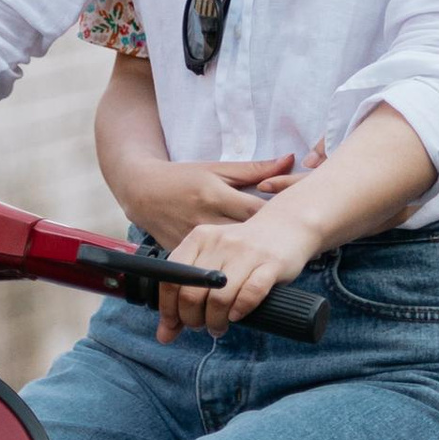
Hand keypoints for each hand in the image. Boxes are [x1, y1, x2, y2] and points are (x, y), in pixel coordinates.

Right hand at [120, 153, 294, 261]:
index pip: (256, 213)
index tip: (296, 228)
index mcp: (217, 196)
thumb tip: (290, 159)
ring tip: (266, 272)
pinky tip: (238, 279)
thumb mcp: (218, 169)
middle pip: (243, 241)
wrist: (142, 192)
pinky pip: (205, 266)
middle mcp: (205, 219)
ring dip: (244, 266)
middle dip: (265, 248)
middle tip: (288, 254)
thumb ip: (255, 169)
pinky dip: (221, 272)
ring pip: (225, 260)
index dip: (277, 222)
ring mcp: (192, 239)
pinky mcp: (181, 252)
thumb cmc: (184, 177)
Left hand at [153, 187, 320, 339]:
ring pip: (219, 298)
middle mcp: (220, 242)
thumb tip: (165, 334)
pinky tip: (237, 315)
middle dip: (192, 319)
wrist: (286, 225)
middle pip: (192, 293)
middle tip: (200, 326)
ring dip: (216, 321)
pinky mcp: (271, 263)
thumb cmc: (242, 251)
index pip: (171, 279)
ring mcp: (246, 252)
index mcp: (199, 238)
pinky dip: (240, 310)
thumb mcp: (211, 261)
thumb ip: (186, 292)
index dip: (169, 309)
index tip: (173, 326)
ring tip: (218, 327)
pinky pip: (251, 293)